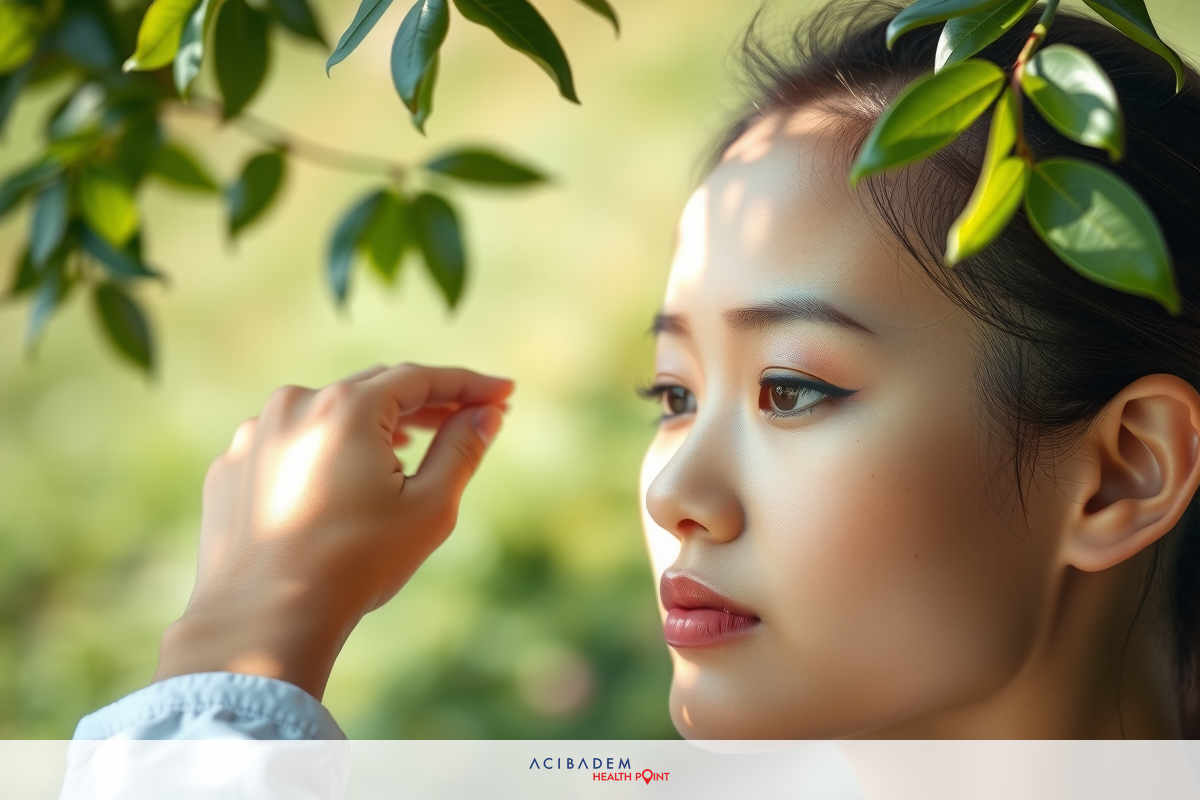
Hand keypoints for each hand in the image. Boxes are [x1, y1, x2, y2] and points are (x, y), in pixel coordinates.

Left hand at [154, 363, 513, 698]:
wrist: (263, 618)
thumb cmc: (355, 563)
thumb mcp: (429, 507)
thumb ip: (461, 449)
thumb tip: (486, 415)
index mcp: (347, 407)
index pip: (422, 378)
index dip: (469, 384)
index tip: (504, 393)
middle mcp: (294, 405)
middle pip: (375, 389)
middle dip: (425, 402)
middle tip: (466, 418)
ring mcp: (254, 434)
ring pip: (328, 414)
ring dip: (373, 426)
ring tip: (407, 449)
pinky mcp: (231, 467)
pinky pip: (290, 445)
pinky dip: (324, 453)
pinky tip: (343, 484)